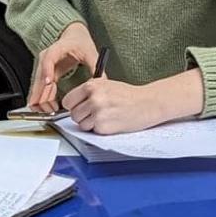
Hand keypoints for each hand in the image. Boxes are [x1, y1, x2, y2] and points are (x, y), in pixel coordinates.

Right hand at [28, 22, 98, 111]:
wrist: (72, 35)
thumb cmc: (78, 42)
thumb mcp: (89, 52)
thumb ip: (95, 65)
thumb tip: (102, 80)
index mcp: (56, 49)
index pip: (48, 59)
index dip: (47, 71)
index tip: (48, 82)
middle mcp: (46, 58)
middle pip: (40, 76)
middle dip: (41, 93)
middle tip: (46, 106)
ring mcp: (44, 66)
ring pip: (39, 84)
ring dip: (40, 98)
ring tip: (45, 111)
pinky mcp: (46, 74)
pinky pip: (42, 88)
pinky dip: (43, 97)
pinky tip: (45, 108)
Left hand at [63, 71, 202, 133]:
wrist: (147, 103)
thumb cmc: (128, 95)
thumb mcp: (106, 84)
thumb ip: (88, 92)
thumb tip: (72, 103)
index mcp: (92, 86)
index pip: (68, 101)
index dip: (74, 105)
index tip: (79, 107)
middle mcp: (93, 99)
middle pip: (73, 114)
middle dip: (82, 116)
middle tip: (95, 113)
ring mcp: (98, 113)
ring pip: (81, 125)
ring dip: (90, 124)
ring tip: (105, 117)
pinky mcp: (103, 126)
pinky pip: (93, 131)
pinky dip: (100, 129)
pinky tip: (111, 122)